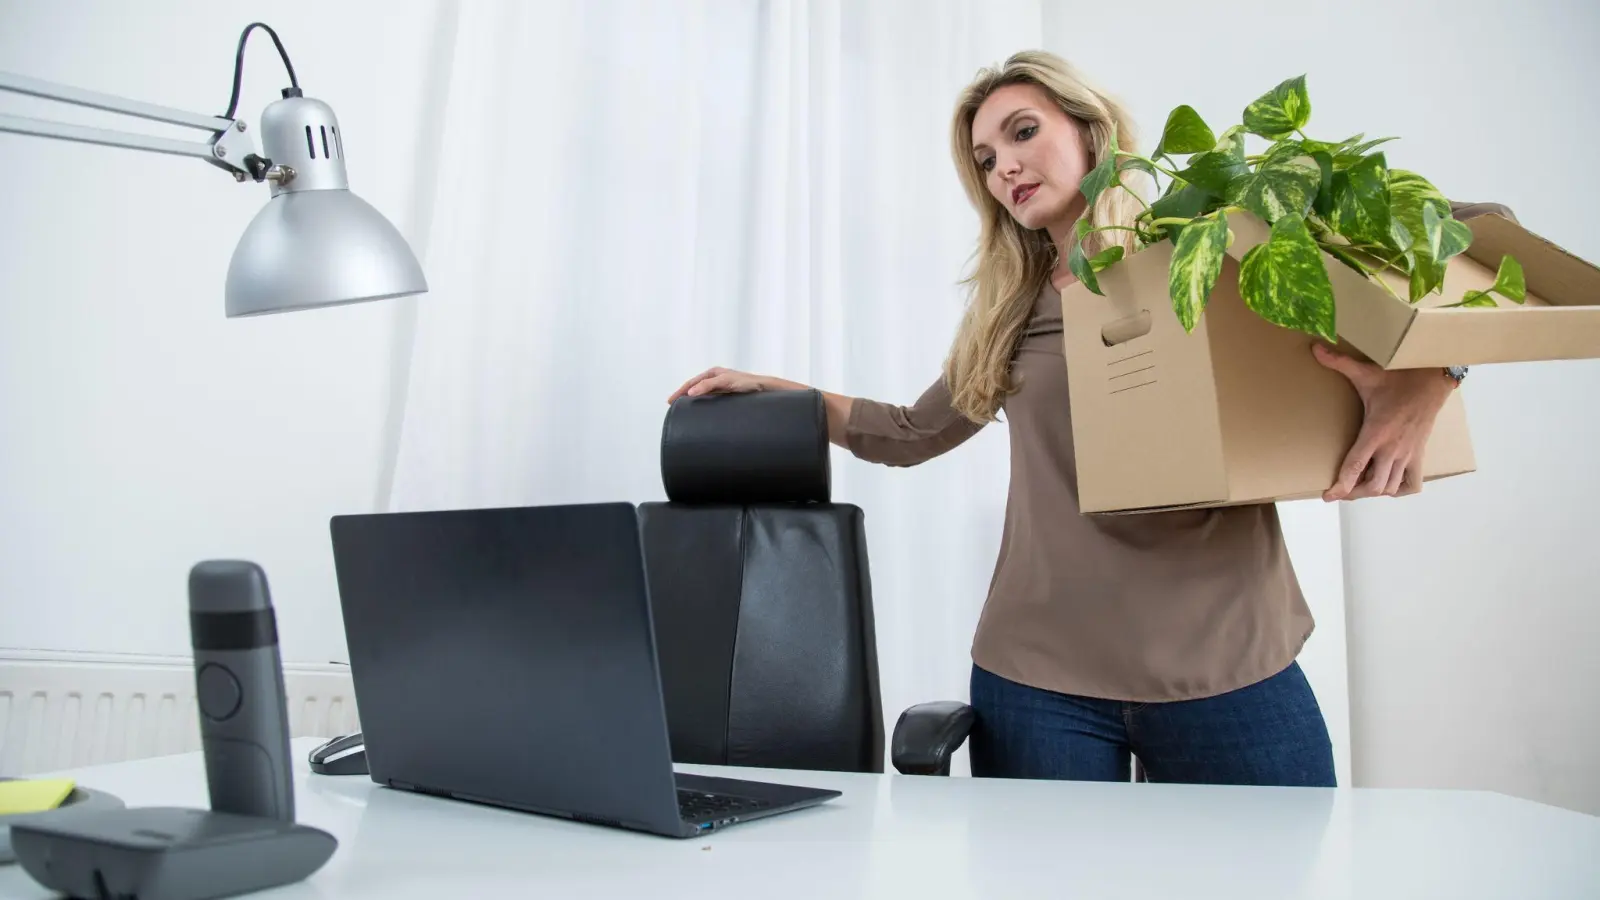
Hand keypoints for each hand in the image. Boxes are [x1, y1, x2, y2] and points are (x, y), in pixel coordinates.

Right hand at [667, 367, 769, 402]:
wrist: (764, 388)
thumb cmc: (747, 383)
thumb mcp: (726, 382)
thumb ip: (709, 385)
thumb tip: (691, 392)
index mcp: (713, 373)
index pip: (692, 382)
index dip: (680, 391)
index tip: (670, 401)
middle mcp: (715, 378)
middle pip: (695, 387)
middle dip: (683, 395)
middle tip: (672, 406)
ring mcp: (720, 386)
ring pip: (701, 393)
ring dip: (691, 399)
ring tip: (682, 409)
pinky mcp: (726, 394)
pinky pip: (709, 398)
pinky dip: (701, 402)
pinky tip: (699, 410)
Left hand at [1313, 342, 1455, 501]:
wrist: (1434, 378)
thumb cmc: (1399, 377)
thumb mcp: (1366, 372)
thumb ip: (1339, 363)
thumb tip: (1315, 348)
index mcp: (1376, 432)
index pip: (1355, 467)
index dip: (1341, 486)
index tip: (1328, 496)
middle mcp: (1393, 448)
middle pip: (1373, 485)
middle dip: (1354, 492)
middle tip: (1340, 490)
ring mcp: (1408, 453)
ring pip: (1391, 487)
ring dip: (1373, 491)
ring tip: (1358, 485)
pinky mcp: (1420, 454)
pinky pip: (1412, 483)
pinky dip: (1399, 489)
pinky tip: (1387, 483)